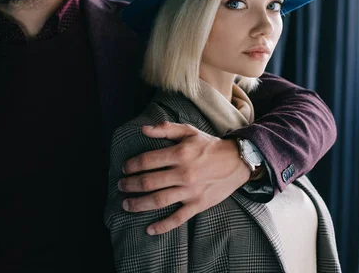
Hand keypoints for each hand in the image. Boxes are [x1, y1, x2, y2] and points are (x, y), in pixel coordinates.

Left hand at [118, 122, 250, 234]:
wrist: (238, 161)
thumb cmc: (209, 145)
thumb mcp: (189, 132)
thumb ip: (165, 129)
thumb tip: (143, 129)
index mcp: (180, 153)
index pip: (147, 161)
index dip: (132, 165)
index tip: (124, 168)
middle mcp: (184, 173)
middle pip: (149, 182)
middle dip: (130, 185)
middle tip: (120, 186)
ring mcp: (191, 191)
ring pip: (159, 201)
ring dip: (139, 204)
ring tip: (126, 204)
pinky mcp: (199, 205)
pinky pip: (178, 218)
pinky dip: (163, 226)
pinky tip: (149, 229)